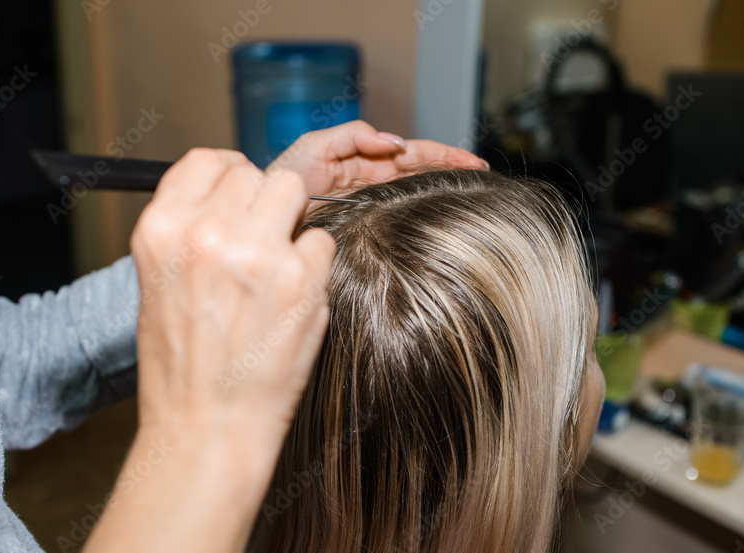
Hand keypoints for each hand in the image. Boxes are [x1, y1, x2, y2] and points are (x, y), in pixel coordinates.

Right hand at [131, 148, 335, 484]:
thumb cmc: (182, 368)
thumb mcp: (157, 286)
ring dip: (291, 221)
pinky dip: (314, 265)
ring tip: (279, 264)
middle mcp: (207, 233)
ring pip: (293, 192)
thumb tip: (230, 200)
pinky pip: (322, 241)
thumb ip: (189, 234)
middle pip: (255, 176)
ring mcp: (258, 254)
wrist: (207, 429)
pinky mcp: (302, 281)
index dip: (229, 176)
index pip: (207, 161)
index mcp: (161, 230)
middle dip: (262, 204)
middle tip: (261, 244)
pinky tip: (294, 298)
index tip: (239, 195)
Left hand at [267, 119, 488, 196]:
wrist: (263, 213)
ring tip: (470, 190)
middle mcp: (370, 182)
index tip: (472, 161)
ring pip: (412, 192)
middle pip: (419, 172)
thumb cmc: (282, 178)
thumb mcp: (315, 146)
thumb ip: (354, 138)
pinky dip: (419, 211)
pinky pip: (396, 215)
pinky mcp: (363, 225)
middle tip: (480, 174)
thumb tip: (395, 143)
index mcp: (363, 160)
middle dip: (450, 169)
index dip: (442, 155)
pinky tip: (437, 214)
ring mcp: (369, 204)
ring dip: (440, 188)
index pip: (412, 153)